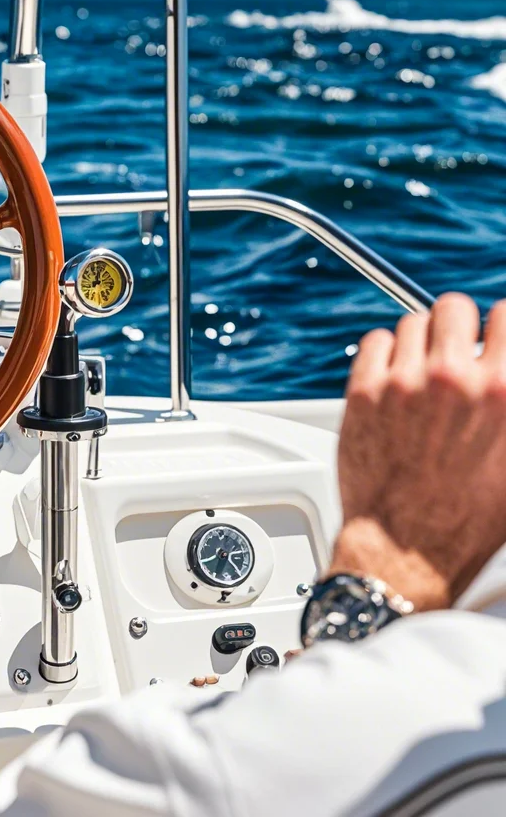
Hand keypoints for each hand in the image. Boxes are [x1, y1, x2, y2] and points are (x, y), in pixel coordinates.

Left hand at [331, 293, 505, 611]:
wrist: (408, 547)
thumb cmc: (468, 516)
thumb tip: (500, 375)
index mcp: (504, 391)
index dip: (496, 327)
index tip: (489, 337)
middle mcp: (454, 379)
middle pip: (454, 307)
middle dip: (455, 325)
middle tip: (451, 348)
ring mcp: (404, 382)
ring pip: (411, 323)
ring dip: (418, 342)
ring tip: (420, 372)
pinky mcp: (363, 390)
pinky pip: (375, 341)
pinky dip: (384, 352)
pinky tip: (391, 375)